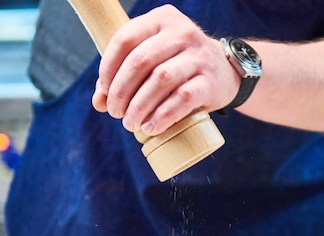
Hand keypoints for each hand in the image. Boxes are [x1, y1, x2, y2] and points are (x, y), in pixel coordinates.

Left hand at [91, 5, 238, 135]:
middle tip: (116, 113)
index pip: (125, 39)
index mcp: (161, 20)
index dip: (108, 68)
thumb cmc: (178, 66)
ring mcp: (198, 56)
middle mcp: (181, 32)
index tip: (104, 92)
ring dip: (139, 106)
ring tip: (131, 123)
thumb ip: (123, 75)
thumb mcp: (153, 59)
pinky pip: (183, 98)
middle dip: (121, 91)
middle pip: (140, 61)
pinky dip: (163, 115)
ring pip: (160, 80)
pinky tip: (151, 127)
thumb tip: (99, 102)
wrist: (225, 73)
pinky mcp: (210, 81)